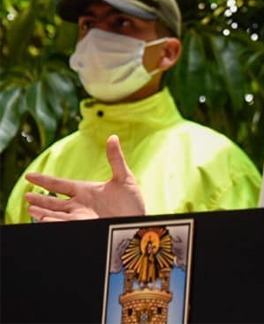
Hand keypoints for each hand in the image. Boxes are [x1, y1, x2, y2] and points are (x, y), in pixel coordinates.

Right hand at [24, 135, 145, 221]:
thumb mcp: (124, 177)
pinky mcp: (85, 227)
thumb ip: (116, 159)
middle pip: (53, 201)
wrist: (138, 220)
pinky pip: (65, 224)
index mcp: (85, 190)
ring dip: (43, 212)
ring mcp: (80, 217)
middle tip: (26, 197)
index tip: (29, 176)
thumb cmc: (131, 201)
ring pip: (56, 214)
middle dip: (39, 200)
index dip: (44, 180)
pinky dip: (54, 222)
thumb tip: (113, 137)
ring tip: (30, 210)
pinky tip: (45, 220)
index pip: (60, 184)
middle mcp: (79, 204)